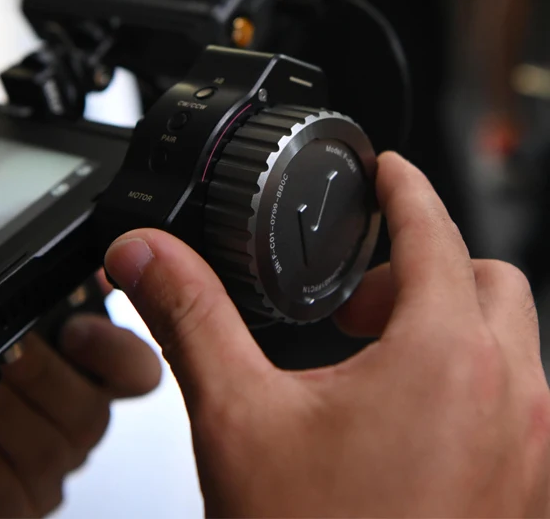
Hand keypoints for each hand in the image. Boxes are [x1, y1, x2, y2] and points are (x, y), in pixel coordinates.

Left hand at [0, 300, 159, 517]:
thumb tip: (76, 262)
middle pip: (91, 412)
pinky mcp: (5, 514)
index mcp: (79, 373)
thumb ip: (22, 290)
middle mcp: (68, 425)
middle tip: (4, 349)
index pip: (134, 371)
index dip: (117, 351)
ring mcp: (41, 475)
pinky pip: (7, 498)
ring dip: (0, 414)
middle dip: (42, 377)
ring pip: (50, 453)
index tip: (76, 327)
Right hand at [104, 152, 549, 516]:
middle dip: (422, 262)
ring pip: (509, 339)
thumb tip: (145, 254)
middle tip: (354, 294)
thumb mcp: (237, 418)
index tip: (385, 170)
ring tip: (373, 351)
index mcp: (444, 360)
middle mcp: (510, 400)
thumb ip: (189, 317)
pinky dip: (467, 376)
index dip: (404, 187)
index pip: (434, 230)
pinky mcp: (524, 493)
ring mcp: (530, 452)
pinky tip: (401, 413)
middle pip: (484, 278)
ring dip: (447, 320)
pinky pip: (517, 399)